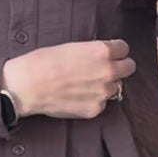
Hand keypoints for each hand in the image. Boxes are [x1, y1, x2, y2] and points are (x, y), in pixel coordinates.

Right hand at [2, 39, 135, 120]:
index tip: (109, 54)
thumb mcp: (72, 47)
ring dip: (105, 85)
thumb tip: (102, 58)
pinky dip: (93, 100)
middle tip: (104, 70)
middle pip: (129, 68)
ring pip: (116, 87)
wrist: (28, 86)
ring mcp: (104, 92)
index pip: (124, 48)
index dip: (115, 51)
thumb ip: (93, 52)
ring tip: (84, 85)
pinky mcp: (96, 109)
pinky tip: (76, 97)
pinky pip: (102, 103)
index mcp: (103, 51)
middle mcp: (109, 71)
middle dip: (119, 67)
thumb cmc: (43, 61)